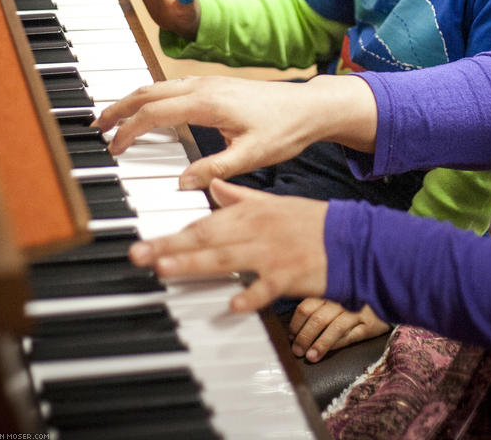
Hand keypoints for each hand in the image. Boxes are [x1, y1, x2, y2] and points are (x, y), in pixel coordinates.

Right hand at [92, 73, 377, 187]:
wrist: (309, 107)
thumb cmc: (285, 130)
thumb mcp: (252, 156)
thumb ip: (215, 169)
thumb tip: (181, 183)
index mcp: (208, 103)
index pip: (155, 114)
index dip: (130, 131)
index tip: (114, 149)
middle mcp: (203, 87)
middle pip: (148, 92)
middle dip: (119, 108)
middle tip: (96, 127)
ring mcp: (208, 83)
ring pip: (158, 86)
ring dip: (132, 100)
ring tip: (112, 119)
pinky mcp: (214, 86)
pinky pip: (172, 87)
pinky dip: (150, 97)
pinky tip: (147, 111)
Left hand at [130, 179, 328, 312]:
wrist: (351, 237)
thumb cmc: (310, 222)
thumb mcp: (273, 203)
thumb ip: (240, 196)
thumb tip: (212, 186)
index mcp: (251, 213)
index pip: (204, 223)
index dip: (172, 233)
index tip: (144, 241)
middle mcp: (256, 231)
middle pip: (206, 239)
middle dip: (170, 247)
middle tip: (140, 255)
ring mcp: (271, 254)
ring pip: (227, 259)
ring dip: (195, 264)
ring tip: (166, 269)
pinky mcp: (290, 276)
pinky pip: (267, 287)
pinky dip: (251, 294)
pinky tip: (233, 304)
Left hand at [289, 298, 388, 361]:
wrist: (387, 296)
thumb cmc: (354, 299)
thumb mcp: (335, 296)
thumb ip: (317, 305)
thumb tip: (294, 328)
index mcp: (330, 291)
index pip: (306, 305)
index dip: (296, 323)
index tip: (290, 336)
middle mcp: (342, 299)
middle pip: (317, 318)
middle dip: (304, 336)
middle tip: (296, 350)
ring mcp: (356, 311)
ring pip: (333, 328)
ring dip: (319, 344)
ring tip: (309, 357)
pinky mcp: (368, 324)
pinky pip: (349, 336)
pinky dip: (335, 345)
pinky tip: (325, 353)